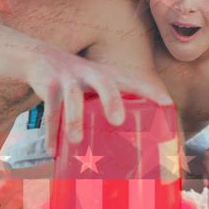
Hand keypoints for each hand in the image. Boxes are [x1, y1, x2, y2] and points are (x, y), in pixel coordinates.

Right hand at [25, 44, 172, 152]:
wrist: (40, 57)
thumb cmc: (80, 82)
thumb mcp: (98, 87)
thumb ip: (113, 107)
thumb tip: (132, 147)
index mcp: (109, 76)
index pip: (135, 82)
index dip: (152, 91)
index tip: (168, 104)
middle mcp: (92, 74)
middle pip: (105, 83)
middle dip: (111, 100)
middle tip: (118, 121)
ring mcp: (69, 78)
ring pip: (72, 96)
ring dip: (73, 119)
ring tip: (76, 141)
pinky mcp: (48, 84)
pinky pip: (48, 110)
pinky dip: (50, 132)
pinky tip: (53, 151)